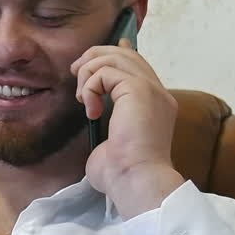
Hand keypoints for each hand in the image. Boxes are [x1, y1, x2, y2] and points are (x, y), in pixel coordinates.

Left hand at [70, 39, 184, 217]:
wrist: (136, 181)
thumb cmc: (123, 173)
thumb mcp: (113, 142)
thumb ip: (109, 122)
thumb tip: (94, 117)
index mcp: (157, 105)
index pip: (138, 67)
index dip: (116, 54)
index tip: (92, 57)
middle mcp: (158, 94)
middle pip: (126, 54)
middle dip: (95, 57)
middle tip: (75, 72)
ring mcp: (151, 90)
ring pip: (115, 57)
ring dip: (89, 73)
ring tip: (82, 99)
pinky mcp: (138, 89)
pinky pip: (105, 72)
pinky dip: (90, 88)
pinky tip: (91, 111)